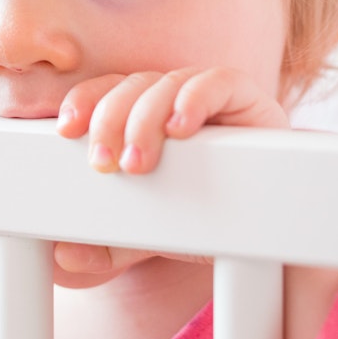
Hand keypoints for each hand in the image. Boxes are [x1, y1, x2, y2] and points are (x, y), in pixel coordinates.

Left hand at [51, 67, 287, 281]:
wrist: (272, 233)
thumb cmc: (209, 220)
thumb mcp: (150, 235)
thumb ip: (109, 245)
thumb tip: (65, 255)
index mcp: (147, 116)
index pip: (108, 92)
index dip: (85, 102)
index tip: (66, 132)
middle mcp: (177, 99)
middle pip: (133, 87)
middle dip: (110, 121)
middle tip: (104, 165)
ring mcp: (213, 97)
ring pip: (167, 83)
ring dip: (146, 120)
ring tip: (138, 164)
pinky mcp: (249, 101)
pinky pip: (219, 82)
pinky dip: (195, 99)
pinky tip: (181, 129)